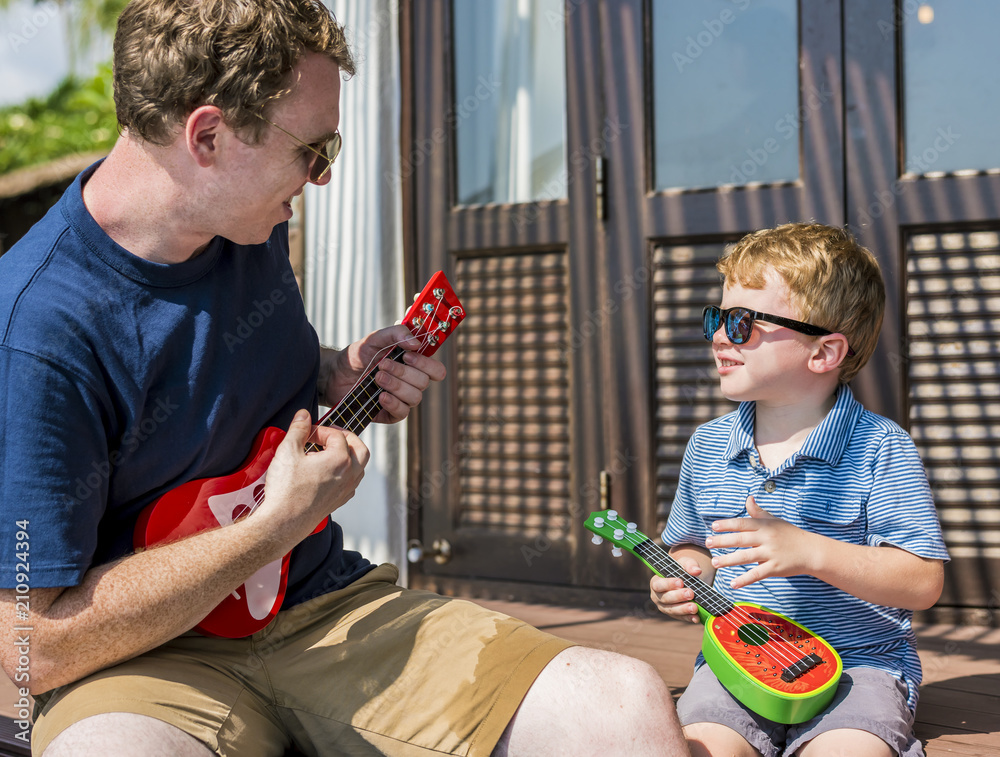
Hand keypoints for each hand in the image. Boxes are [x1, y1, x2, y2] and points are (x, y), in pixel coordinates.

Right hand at [259, 410, 369, 544]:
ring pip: (359, 466)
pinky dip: (345, 472)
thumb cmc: (286, 490)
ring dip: (348, 455)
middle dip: (345, 438)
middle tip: (328, 436)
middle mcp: (349, 474)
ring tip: (329, 452)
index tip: (306, 432)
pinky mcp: (340, 501)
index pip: (337, 434)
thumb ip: (298, 429)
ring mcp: (346, 489)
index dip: (320, 429)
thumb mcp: (288, 451)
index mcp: (341, 459)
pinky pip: (352, 482)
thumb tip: (303, 415)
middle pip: (359, 448)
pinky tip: (329, 472)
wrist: (283, 522)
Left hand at [326, 325, 446, 423]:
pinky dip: (393, 403)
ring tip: (377, 378)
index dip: (426, 364)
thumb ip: (396, 333)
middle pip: (424, 382)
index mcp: (413, 365)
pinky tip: (380, 396)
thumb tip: (417, 343)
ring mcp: (402, 399)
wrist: (335, 375)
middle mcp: (411, 382)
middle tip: (382, 365)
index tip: (407, 356)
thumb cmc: (357, 356)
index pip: (436, 370)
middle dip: (403, 373)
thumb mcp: (375, 338)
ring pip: (415, 397)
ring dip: (396, 386)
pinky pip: (402, 413)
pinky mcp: (391, 414)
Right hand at [649, 556, 703, 623]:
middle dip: (678, 597)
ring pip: (671, 610)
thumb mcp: (684, 563)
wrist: (686, 579)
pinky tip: (696, 618)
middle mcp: (658, 596)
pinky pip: (680, 617)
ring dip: (683, 609)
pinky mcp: (674, 614)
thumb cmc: (681, 570)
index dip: (668, 584)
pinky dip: (688, 618)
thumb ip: (689, 565)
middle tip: (691, 594)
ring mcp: (665, 607)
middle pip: (665, 598)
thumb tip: (696, 571)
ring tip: (694, 607)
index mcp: (656, 582)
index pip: (658, 585)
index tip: (681, 582)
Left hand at [705, 496, 819, 589]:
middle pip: (741, 539)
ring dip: (728, 560)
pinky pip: (756, 574)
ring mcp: (770, 554)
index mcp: (764, 526)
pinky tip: (732, 583)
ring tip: (715, 562)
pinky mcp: (775, 568)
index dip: (727, 524)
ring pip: (746, 557)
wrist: (811, 551)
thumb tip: (748, 498)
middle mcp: (766, 538)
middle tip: (707, 543)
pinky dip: (744, 580)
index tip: (713, 526)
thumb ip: (758, 512)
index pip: (742, 523)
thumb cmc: (790, 535)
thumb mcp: (774, 521)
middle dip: (723, 541)